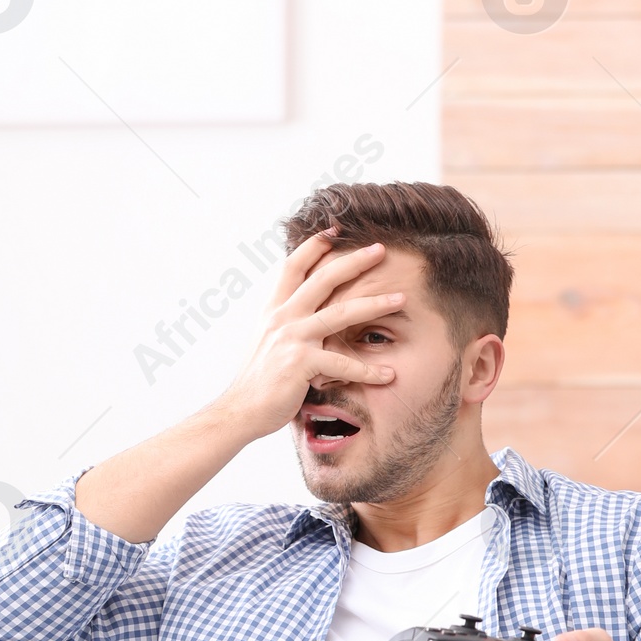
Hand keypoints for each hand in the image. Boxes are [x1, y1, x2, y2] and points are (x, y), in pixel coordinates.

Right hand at [215, 233, 404, 442]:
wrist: (239, 410)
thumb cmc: (257, 381)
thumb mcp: (266, 341)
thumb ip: (283, 323)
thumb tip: (299, 312)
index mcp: (274, 310)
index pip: (294, 266)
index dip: (315, 245)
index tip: (336, 229)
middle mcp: (282, 317)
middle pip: (323, 279)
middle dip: (354, 261)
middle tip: (381, 249)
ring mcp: (292, 338)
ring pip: (341, 313)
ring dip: (375, 304)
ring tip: (401, 299)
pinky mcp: (301, 364)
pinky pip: (342, 363)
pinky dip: (368, 371)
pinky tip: (388, 375)